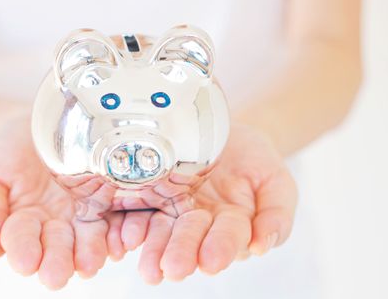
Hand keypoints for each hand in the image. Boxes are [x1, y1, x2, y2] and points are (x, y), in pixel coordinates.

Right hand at [0, 116, 124, 288]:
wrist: (44, 120)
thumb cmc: (10, 150)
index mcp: (23, 224)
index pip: (21, 241)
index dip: (23, 251)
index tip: (26, 262)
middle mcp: (54, 226)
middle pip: (57, 248)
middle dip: (57, 262)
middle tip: (56, 276)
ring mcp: (83, 215)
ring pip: (88, 240)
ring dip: (88, 254)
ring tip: (88, 264)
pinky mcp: (108, 202)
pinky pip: (116, 220)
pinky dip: (117, 234)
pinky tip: (117, 244)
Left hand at [134, 123, 297, 283]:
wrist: (225, 133)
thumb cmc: (255, 160)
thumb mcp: (276, 182)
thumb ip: (276, 214)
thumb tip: (262, 246)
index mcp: (232, 224)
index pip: (228, 238)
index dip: (220, 248)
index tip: (210, 261)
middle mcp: (200, 222)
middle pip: (190, 238)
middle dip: (182, 253)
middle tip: (173, 269)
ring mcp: (173, 209)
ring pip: (162, 230)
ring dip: (154, 248)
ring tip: (148, 265)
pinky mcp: (152, 195)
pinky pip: (140, 210)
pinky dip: (132, 225)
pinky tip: (126, 236)